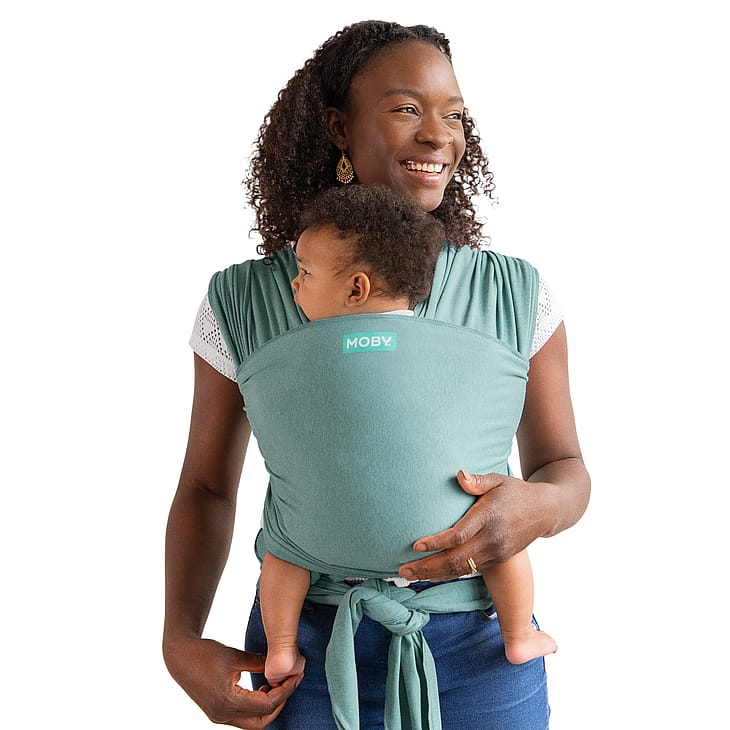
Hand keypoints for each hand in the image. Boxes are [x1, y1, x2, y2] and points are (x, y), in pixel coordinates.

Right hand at [164, 637, 300, 728]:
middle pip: (262, 721)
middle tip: (289, 683)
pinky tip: (261, 688)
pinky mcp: (217, 712)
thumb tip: (282, 663)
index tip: (296, 676)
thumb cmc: (205, 653)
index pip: (267, 705)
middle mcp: (223, 715)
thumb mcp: (235, 656)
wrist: (179, 657)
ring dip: (267, 706)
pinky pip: (242, 717)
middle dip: (279, 704)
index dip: (285, 691)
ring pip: (252, 722)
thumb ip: (259, 662)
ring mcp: (219, 716)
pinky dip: (256, 706)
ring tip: (276, 683)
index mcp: (228, 702)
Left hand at [398, 470, 551, 581]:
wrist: (546, 511)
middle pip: (455, 560)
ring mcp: (495, 553)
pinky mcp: (497, 560)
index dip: (436, 542)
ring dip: (433, 575)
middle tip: (402, 570)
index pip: (459, 535)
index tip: (415, 545)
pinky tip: (430, 574)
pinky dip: (447, 575)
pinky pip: (469, 571)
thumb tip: (459, 475)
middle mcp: (492, 539)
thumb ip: (478, 480)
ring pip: (460, 570)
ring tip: (409, 576)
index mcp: (489, 517)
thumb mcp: (498, 479)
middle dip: (427, 567)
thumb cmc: (515, 491)